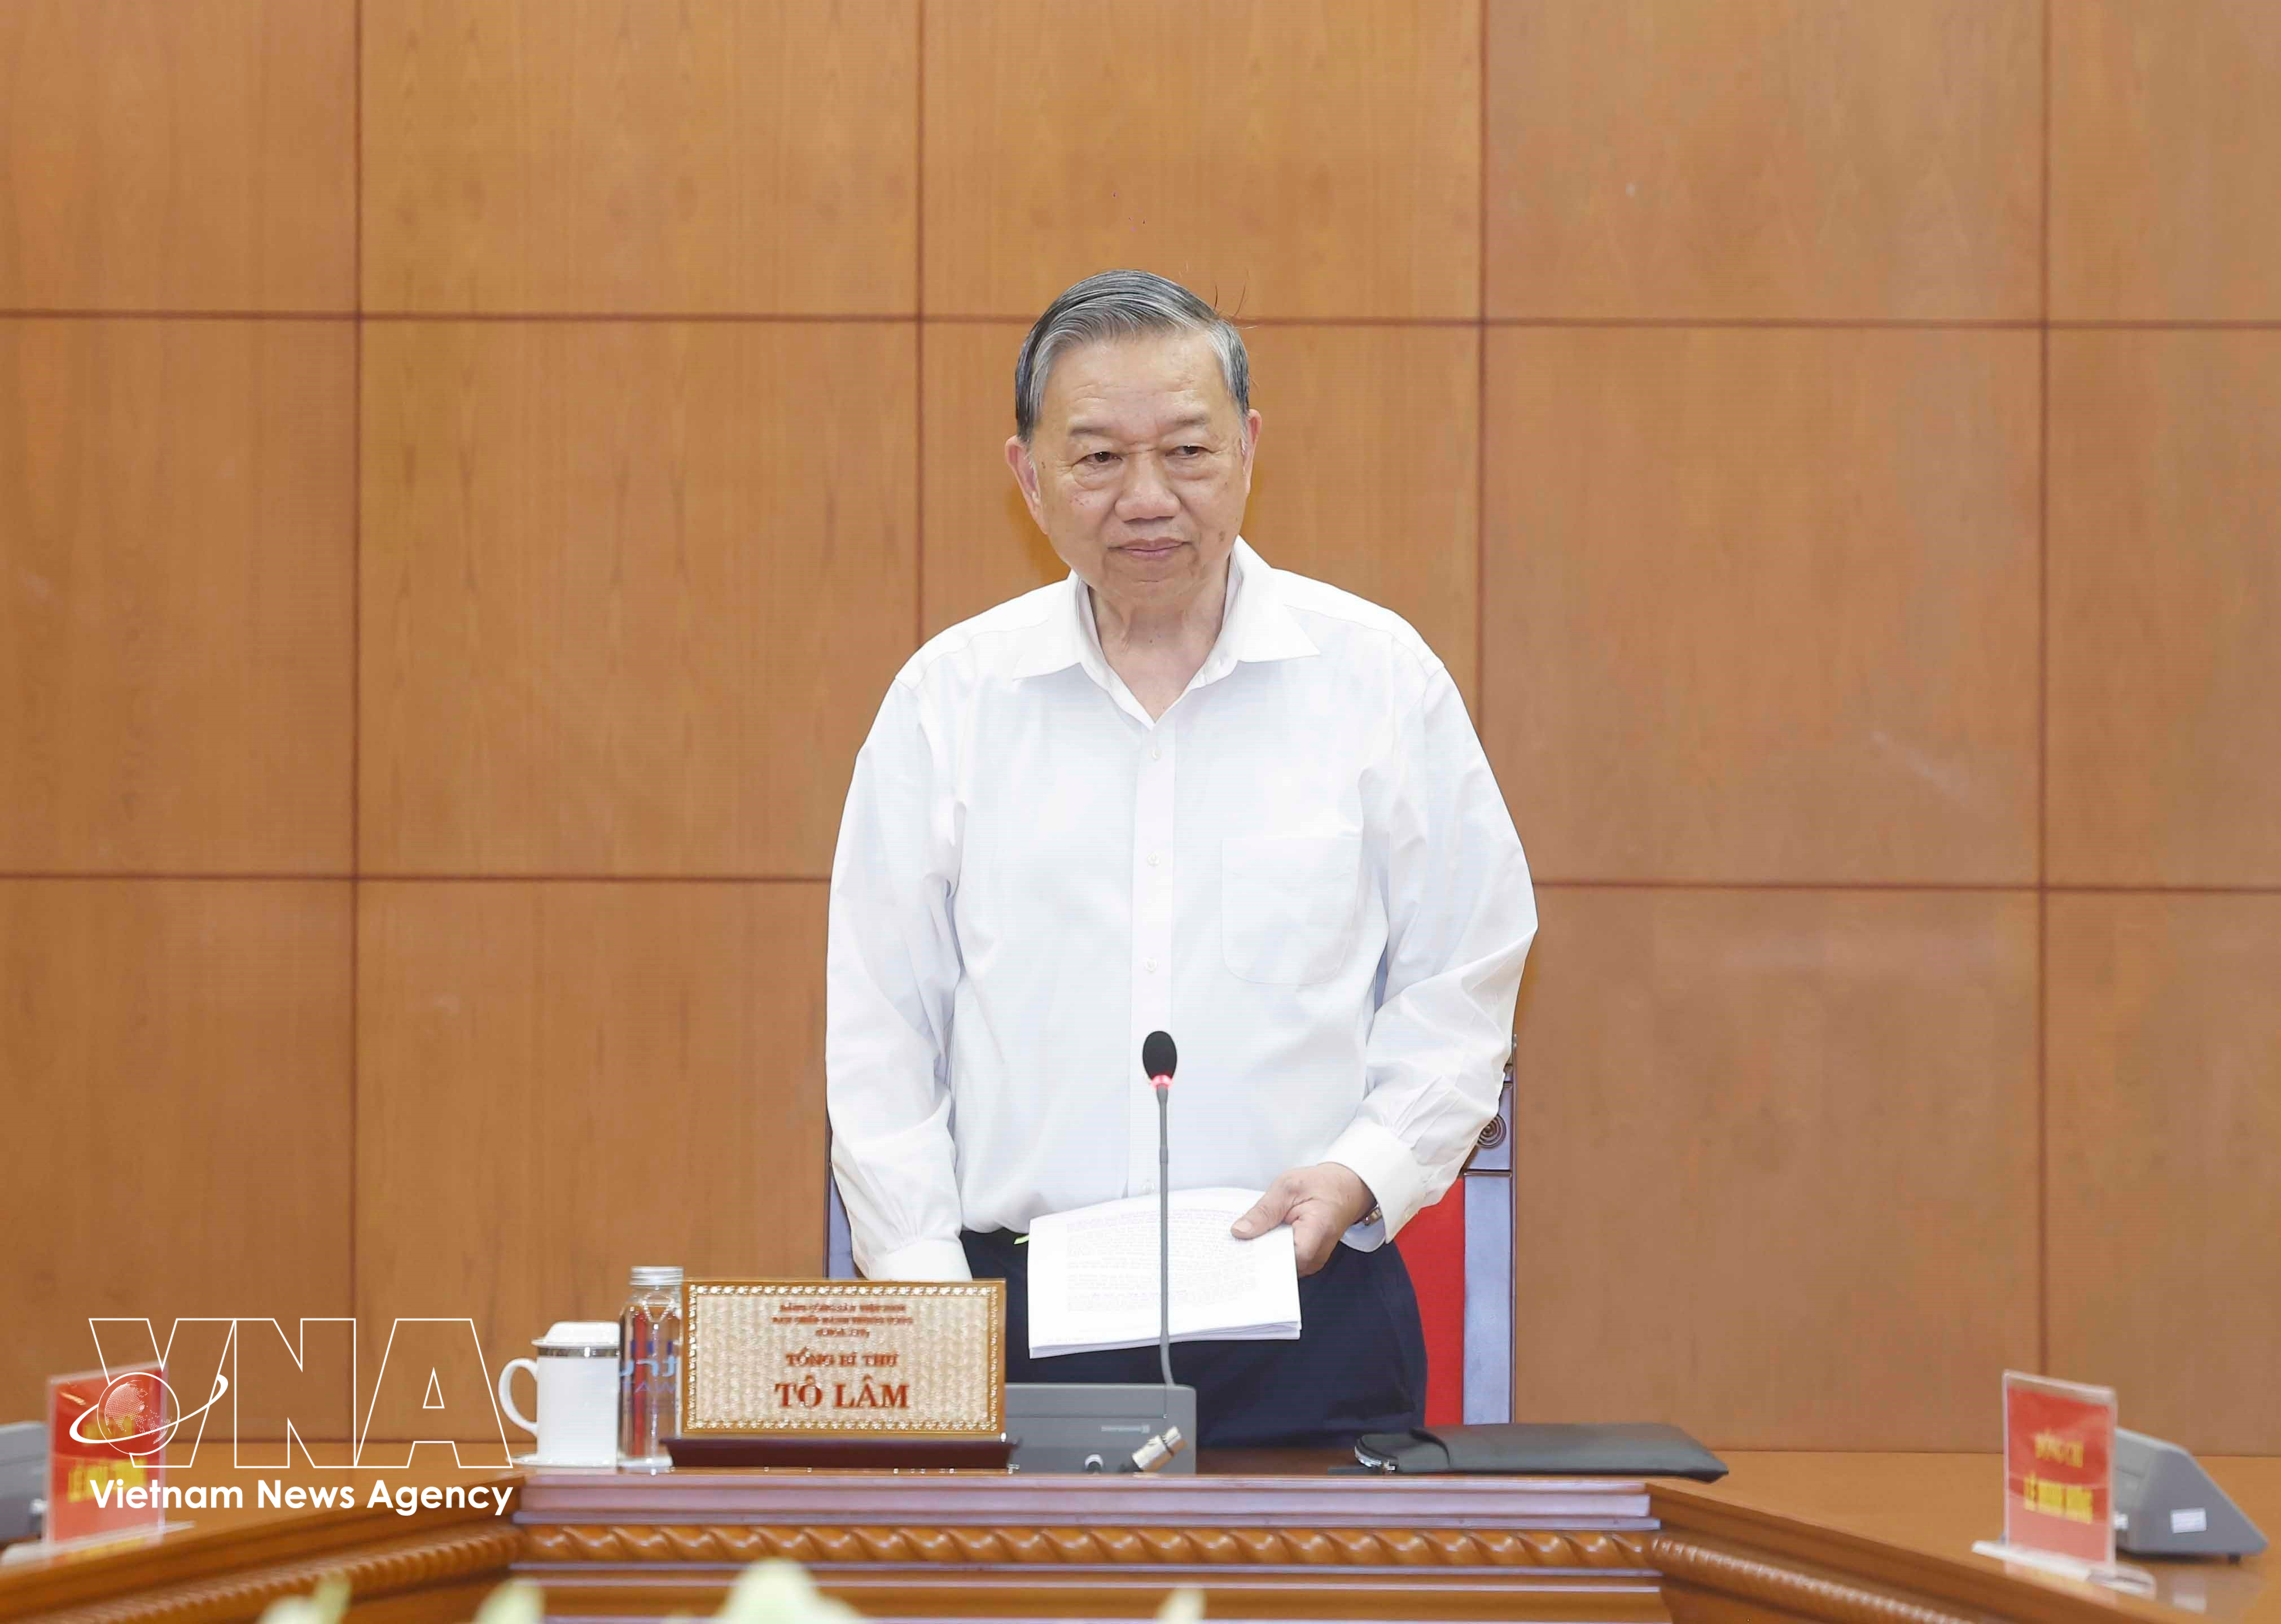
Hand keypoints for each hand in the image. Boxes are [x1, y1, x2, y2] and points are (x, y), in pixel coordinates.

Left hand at [1231, 1163, 1374, 1276]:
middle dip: (1255, 1256)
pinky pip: (1283, 1261)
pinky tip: (1257, 1241)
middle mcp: (1317, 1254)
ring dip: (1261, 1254)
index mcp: (1317, 1232)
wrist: (1344, 1188)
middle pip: (1280, 1266)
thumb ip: (1263, 1211)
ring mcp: (1312, 1261)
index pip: (1286, 1258)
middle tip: (1232, 1245)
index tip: (1238, 1248)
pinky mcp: (1306, 1260)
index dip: (1261, 1255)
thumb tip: (1239, 1232)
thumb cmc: (1321, 1185)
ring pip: (1279, 1266)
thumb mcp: (1287, 1187)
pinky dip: (1269, 1251)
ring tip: (1242, 1241)